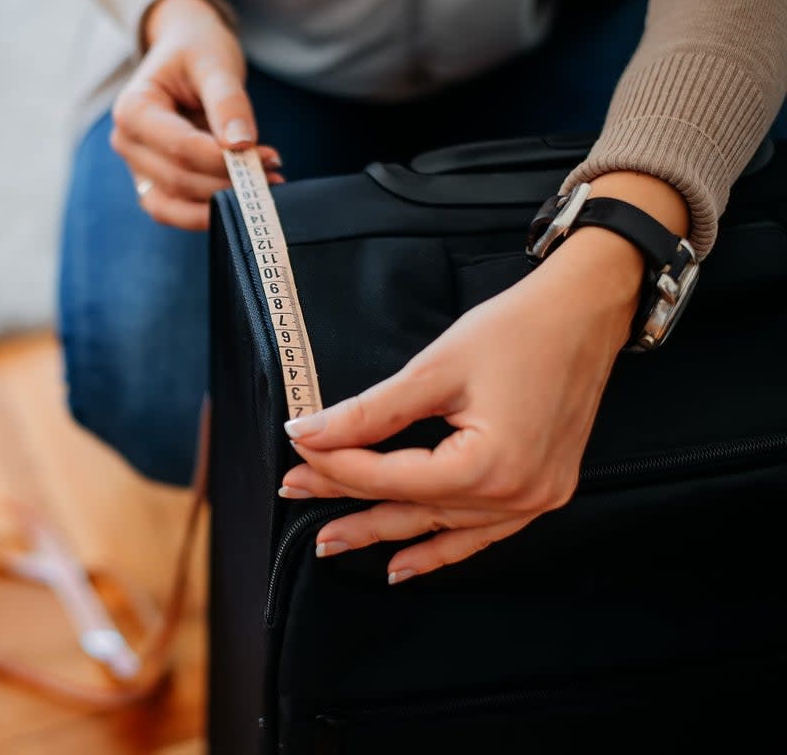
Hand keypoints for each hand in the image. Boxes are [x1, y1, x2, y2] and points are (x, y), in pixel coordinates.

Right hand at [111, 0, 282, 229]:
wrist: (183, 51)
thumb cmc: (196, 51)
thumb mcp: (215, 63)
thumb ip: (228, 102)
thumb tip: (241, 144)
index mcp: (132, 109)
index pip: (180, 148)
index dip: (224, 160)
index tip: (268, 157)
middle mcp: (127, 143)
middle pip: (178, 180)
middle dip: (229, 182)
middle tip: (274, 172)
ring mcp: (137, 167)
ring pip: (174, 205)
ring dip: (220, 205)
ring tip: (263, 188)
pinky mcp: (153, 184)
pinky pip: (176, 213)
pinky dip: (209, 213)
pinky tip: (243, 199)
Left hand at [279, 172, 687, 582]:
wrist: (586, 314)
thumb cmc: (515, 331)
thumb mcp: (433, 368)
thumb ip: (368, 412)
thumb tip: (306, 432)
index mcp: (488, 466)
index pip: (390, 476)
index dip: (335, 464)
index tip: (296, 449)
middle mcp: (515, 496)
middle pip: (410, 505)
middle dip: (347, 500)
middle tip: (293, 496)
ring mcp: (534, 502)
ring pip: (440, 526)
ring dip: (385, 530)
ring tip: (333, 540)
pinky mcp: (542, 494)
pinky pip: (481, 534)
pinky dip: (440, 547)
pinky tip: (403, 564)